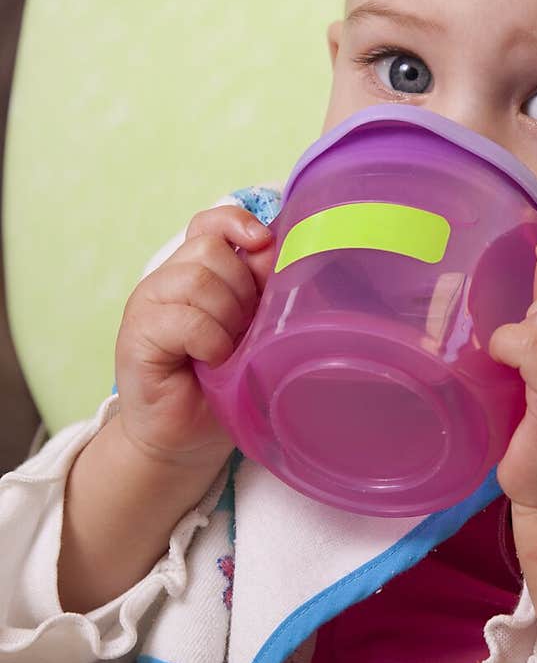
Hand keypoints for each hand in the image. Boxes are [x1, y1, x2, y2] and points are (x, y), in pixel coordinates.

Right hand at [114, 205, 275, 471]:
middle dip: (241, 289)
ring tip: (226, 350)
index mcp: (194, 273)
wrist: (185, 440)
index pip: (210, 222)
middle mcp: (167, 281)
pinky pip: (186, 319)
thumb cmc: (221, 387)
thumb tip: (274, 249)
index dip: (237, 223)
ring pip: (198, 279)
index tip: (263, 244)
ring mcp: (147, 305)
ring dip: (226, 318)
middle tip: (243, 331)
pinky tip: (210, 362)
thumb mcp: (251, 332)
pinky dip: (209, 341)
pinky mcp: (136, 336)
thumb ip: (258, 290)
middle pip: (210, 249)